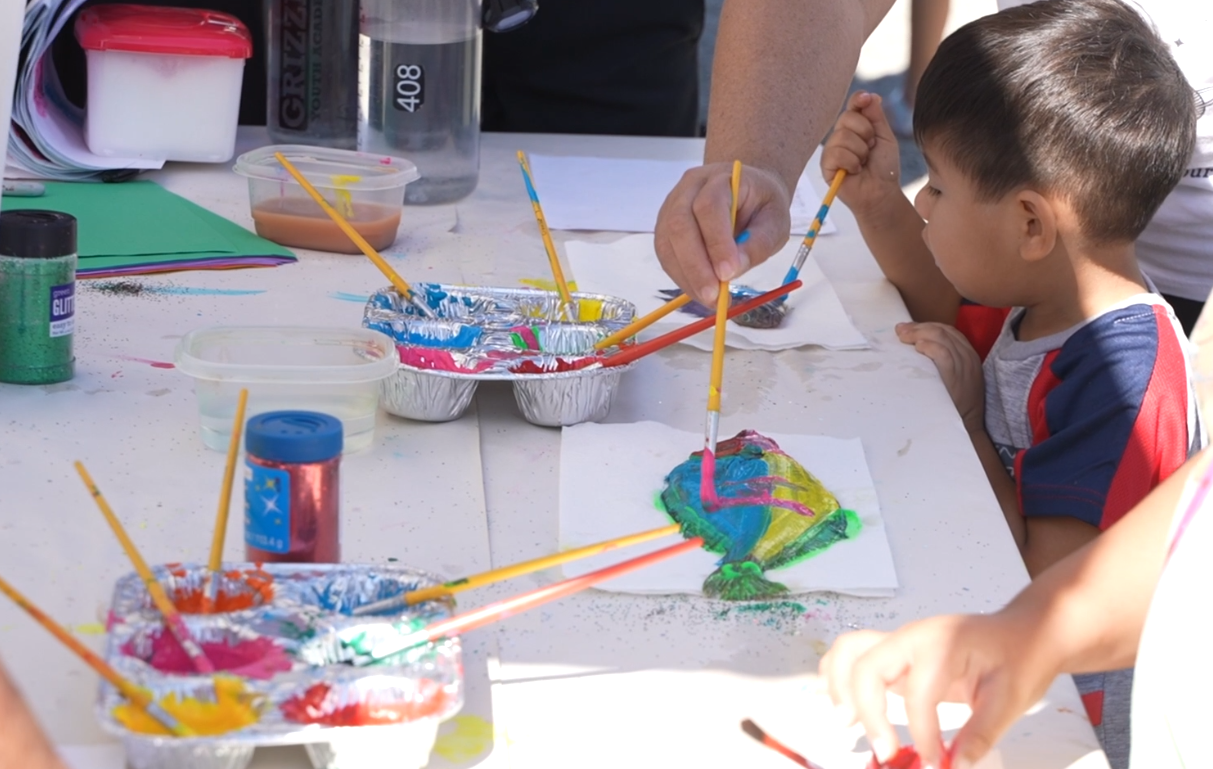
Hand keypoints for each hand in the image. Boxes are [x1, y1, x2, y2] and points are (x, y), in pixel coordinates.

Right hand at [654, 162, 791, 305]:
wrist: (745, 191)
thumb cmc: (762, 205)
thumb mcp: (776, 221)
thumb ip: (758, 243)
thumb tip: (733, 271)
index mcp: (721, 178)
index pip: (710, 207)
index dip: (716, 242)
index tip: (729, 274)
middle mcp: (689, 188)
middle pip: (680, 224)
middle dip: (695, 265)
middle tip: (713, 296)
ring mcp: (672, 206)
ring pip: (667, 242)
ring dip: (686, 276)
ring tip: (709, 299)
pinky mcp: (665, 227)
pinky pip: (665, 254)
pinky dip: (681, 277)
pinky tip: (699, 291)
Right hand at [820, 613, 1057, 768]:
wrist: (1024, 633)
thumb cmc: (1019, 658)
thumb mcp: (1010, 699)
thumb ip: (980, 734)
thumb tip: (955, 766)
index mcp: (942, 644)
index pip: (918, 691)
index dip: (921, 732)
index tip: (935, 763)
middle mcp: (912, 638)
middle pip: (866, 667)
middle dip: (867, 712)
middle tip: (884, 751)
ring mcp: (899, 643)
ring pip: (848, 653)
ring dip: (840, 688)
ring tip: (848, 724)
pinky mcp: (895, 655)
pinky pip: (853, 656)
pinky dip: (840, 678)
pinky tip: (845, 706)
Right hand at [821, 91, 903, 218]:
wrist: (881, 192)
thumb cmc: (884, 167)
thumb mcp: (885, 137)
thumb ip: (876, 116)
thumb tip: (870, 95)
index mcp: (856, 126)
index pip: (852, 105)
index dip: (858, 100)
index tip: (866, 100)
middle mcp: (841, 135)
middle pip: (847, 117)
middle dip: (866, 133)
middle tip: (871, 148)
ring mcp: (832, 150)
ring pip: (842, 136)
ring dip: (860, 151)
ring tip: (863, 163)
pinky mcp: (826, 165)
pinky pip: (836, 153)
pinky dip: (851, 162)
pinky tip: (854, 171)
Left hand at [897, 322, 983, 434]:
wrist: (967, 425)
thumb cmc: (954, 403)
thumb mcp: (953, 378)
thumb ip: (940, 362)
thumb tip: (915, 347)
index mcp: (968, 354)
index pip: (947, 331)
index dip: (925, 326)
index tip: (906, 328)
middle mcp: (968, 357)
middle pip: (943, 330)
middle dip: (919, 327)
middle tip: (900, 331)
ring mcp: (964, 366)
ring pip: (942, 337)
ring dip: (919, 333)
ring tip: (903, 337)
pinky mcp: (957, 376)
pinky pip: (943, 354)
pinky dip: (929, 347)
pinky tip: (918, 347)